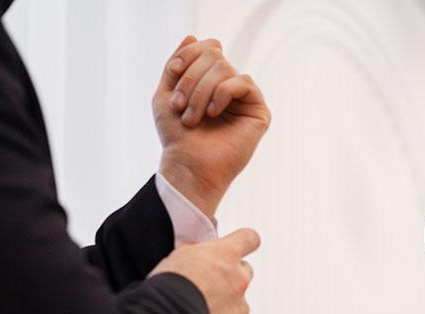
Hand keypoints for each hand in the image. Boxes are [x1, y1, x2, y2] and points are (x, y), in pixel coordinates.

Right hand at [151, 227, 259, 313]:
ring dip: (223, 304)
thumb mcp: (180, 255)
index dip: (243, 242)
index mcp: (226, 254)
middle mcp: (240, 278)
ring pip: (238, 301)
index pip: (249, 238)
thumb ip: (200, 253)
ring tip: (196, 310)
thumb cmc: (167, 286)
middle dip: (230, 276)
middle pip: (245, 271)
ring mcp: (241, 306)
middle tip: (208, 284)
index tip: (236, 248)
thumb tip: (204, 256)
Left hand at [154, 36, 270, 218]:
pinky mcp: (258, 111)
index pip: (207, 48)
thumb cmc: (177, 137)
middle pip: (214, 56)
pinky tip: (214, 113)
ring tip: (192, 117)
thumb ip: (175, 65)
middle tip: (180, 106)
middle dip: (191, 78)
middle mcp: (228, 87)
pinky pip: (243, 82)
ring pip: (225, 68)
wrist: (188, 166)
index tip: (173, 72)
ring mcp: (244, 99)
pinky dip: (223, 93)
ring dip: (201, 91)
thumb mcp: (165, 94)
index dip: (189, 54)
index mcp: (210, 82)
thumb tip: (192, 36)